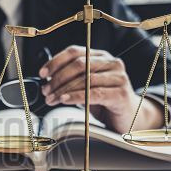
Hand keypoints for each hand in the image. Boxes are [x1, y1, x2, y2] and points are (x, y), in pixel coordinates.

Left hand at [39, 45, 162, 132]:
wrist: (127, 118)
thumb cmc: (104, 102)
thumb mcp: (85, 86)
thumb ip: (71, 80)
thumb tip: (47, 81)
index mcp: (101, 57)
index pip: (75, 52)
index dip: (55, 61)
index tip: (42, 74)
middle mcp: (112, 63)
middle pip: (79, 65)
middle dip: (57, 79)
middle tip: (46, 91)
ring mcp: (119, 78)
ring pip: (85, 79)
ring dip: (63, 90)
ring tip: (52, 99)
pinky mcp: (121, 94)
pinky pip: (94, 93)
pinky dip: (76, 96)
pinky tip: (65, 100)